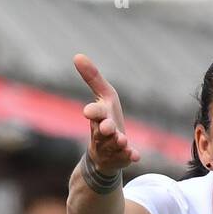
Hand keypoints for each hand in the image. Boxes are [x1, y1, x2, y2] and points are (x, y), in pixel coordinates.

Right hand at [73, 53, 139, 174]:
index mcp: (99, 117)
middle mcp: (103, 133)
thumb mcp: (103, 96)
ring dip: (118, 142)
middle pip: (103, 131)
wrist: (105, 155)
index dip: (93, 112)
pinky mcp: (123, 157)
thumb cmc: (105, 119)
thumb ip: (93, 78)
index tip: (88, 112)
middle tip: (107, 128)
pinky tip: (135, 155)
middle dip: (105, 129)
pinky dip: (130, 156)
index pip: (95, 113)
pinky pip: (126, 158)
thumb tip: (77, 55)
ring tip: (122, 140)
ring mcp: (113, 147)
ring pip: (114, 145)